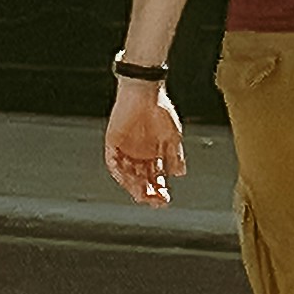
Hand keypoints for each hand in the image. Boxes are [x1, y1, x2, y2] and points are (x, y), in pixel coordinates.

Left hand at [102, 76, 187, 206]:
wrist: (145, 91)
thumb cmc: (160, 109)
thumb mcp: (173, 136)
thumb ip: (175, 156)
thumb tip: (180, 174)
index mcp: (153, 154)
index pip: (155, 178)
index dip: (160, 190)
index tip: (165, 200)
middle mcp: (139, 155)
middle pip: (141, 180)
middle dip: (148, 192)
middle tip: (155, 202)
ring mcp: (125, 149)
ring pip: (128, 175)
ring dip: (134, 186)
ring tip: (142, 195)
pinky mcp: (113, 142)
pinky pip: (113, 162)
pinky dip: (119, 172)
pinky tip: (126, 181)